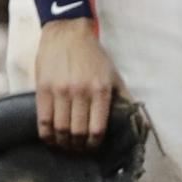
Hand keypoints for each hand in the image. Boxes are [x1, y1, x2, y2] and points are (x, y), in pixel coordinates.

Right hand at [34, 18, 118, 150]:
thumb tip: (138, 123)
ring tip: (64, 144)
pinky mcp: (43, 88)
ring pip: (60, 128)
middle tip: (77, 149)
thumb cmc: (93, 56)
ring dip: (62, 142)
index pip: (97, 129)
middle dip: (78, 146)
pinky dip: (46, 134)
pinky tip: (50, 137)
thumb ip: (124, 99)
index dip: (94, 144)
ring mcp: (60, 90)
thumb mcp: (114, 76)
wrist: (67, 33)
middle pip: (78, 132)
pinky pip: (43, 119)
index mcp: (101, 90)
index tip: (92, 147)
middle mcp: (81, 92)